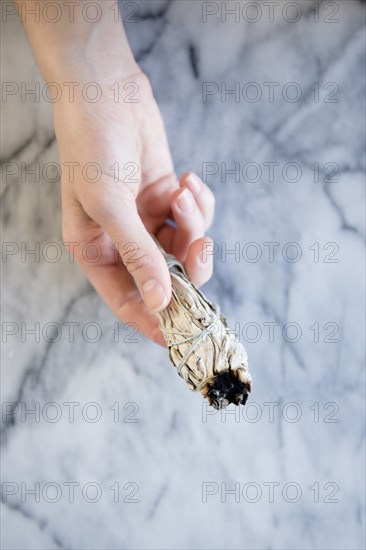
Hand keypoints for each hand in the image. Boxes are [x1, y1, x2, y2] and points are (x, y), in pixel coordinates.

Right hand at [57, 70, 214, 344]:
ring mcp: (146, 221)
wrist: (106, 91)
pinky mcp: (166, 200)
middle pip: (166, 278)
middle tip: (202, 245)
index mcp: (96, 252)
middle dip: (190, 265)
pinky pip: (194, 219)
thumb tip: (160, 302)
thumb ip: (138, 255)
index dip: (156, 321)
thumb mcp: (110, 205)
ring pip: (185, 248)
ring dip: (194, 225)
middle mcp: (122, 242)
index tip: (186, 334)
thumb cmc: (93, 147)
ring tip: (183, 191)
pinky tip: (187, 180)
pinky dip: (198, 204)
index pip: (128, 302)